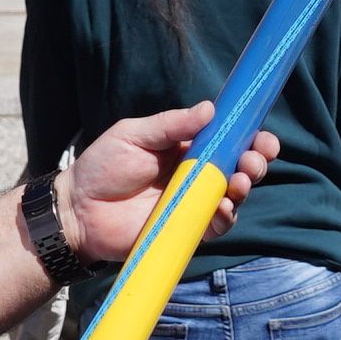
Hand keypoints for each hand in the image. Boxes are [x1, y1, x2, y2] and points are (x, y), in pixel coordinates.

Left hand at [69, 101, 281, 256]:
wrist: (77, 210)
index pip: (228, 141)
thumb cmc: (102, 167)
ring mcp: (193, 204)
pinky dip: (226, 217)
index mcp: (188, 149)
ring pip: (233, 197)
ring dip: (244, 187)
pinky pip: (216, 226)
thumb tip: (210, 109)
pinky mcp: (186, 230)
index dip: (251, 138)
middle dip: (256, 162)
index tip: (263, 137)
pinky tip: (224, 207)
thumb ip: (170, 124)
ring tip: (239, 181)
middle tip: (254, 160)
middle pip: (239, 169)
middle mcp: (196, 176)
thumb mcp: (134, 135)